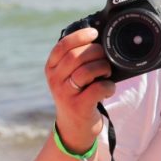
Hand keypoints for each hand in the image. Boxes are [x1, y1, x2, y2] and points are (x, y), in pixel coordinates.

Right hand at [45, 27, 114, 147]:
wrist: (74, 128)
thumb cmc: (79, 95)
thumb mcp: (71, 76)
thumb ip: (79, 59)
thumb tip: (100, 39)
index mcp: (52, 68)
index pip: (62, 46)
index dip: (79, 36)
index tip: (94, 33)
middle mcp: (55, 80)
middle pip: (77, 56)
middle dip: (97, 53)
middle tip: (105, 59)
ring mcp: (65, 94)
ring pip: (87, 71)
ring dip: (103, 69)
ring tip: (106, 74)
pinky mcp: (78, 107)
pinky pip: (97, 88)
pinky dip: (108, 86)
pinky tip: (108, 89)